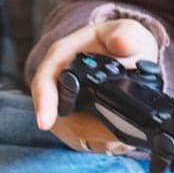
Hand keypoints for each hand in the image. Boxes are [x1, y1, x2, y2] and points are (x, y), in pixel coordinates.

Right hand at [30, 15, 158, 155]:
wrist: (125, 57)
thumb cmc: (119, 41)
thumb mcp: (126, 31)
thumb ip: (126, 35)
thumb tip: (122, 43)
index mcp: (61, 58)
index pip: (44, 82)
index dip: (44, 102)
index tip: (45, 122)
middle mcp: (57, 86)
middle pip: (62, 118)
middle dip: (92, 129)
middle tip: (123, 133)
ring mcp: (64, 110)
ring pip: (79, 135)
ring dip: (103, 136)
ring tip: (129, 128)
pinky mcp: (76, 128)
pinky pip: (89, 141)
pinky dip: (108, 140)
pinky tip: (125, 132)